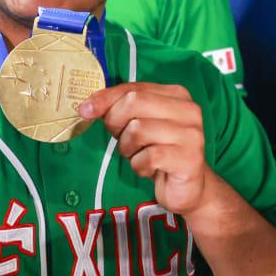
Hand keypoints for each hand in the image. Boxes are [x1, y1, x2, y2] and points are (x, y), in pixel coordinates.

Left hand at [80, 82, 208, 215]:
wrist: (189, 187)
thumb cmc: (159, 151)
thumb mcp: (140, 125)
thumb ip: (121, 109)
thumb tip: (87, 106)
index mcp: (177, 95)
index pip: (134, 88)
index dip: (106, 98)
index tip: (85, 110)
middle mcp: (188, 110)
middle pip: (134, 103)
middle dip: (116, 123)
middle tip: (122, 140)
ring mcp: (191, 134)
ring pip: (138, 130)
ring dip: (128, 148)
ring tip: (139, 156)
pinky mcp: (188, 159)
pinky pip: (148, 157)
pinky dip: (139, 166)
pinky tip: (149, 169)